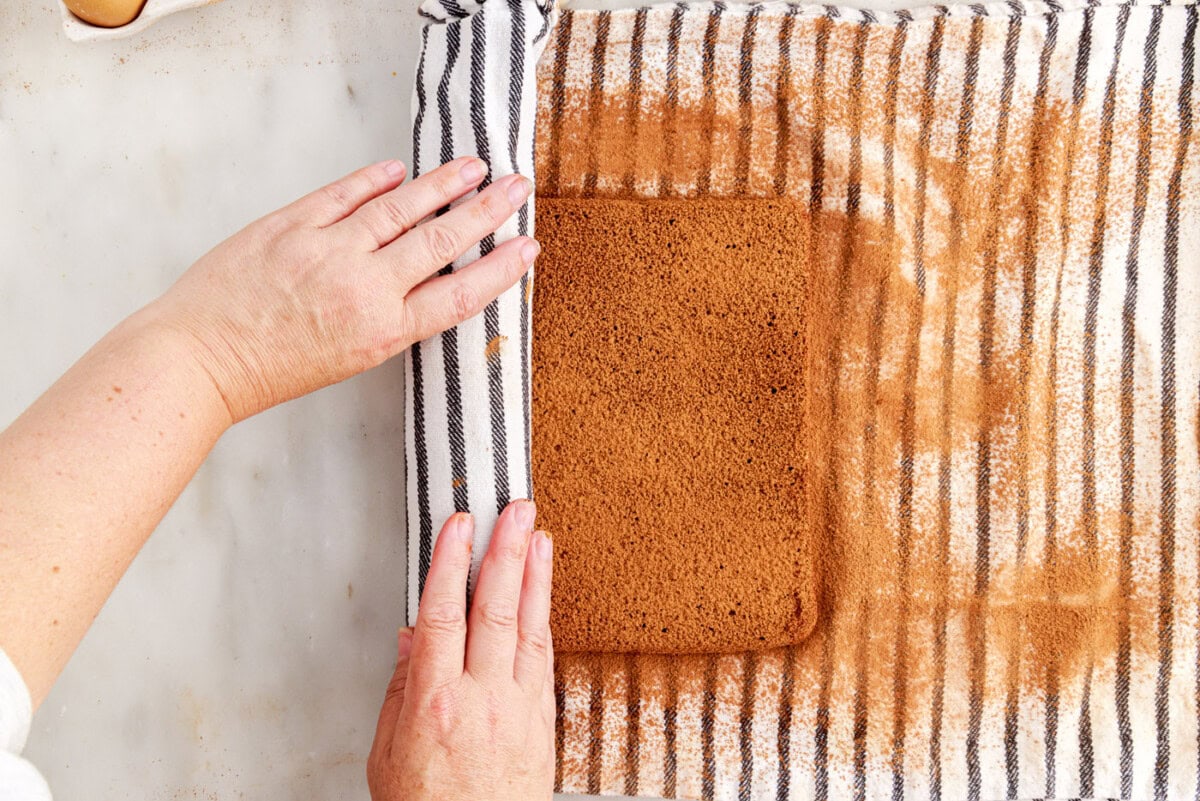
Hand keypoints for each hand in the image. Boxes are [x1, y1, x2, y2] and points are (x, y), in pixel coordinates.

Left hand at [151, 157, 536, 422]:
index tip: (528, 247)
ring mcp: (326, 250)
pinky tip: (398, 169)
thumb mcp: (345, 359)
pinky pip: (343, 194)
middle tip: (516, 187)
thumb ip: (386, 320)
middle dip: (485, 211)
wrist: (200, 359)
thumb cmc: (268, 369)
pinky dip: (373, 178)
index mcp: (381, 332)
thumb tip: (417, 280)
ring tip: (472, 167)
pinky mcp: (290, 225)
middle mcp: (362, 288)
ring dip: (441, 185)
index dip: (501, 269)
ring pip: (399, 208)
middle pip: (441, 242)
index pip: (460, 295)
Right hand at [368, 500, 554, 800]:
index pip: (444, 616)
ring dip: (533, 575)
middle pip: (494, 610)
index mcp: (435, 703)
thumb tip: (414, 638)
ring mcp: (517, 708)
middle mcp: (481, 698)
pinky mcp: (541, 720)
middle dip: (505, 552)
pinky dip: (543, 618)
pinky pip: (543, 657)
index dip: (451, 564)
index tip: (459, 525)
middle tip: (515, 510)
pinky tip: (543, 591)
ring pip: (528, 627)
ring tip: (537, 534)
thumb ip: (401, 689)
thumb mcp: (387, 752)